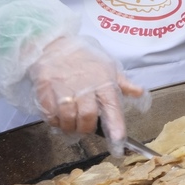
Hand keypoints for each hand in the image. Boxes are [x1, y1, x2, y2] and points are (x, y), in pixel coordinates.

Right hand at [28, 36, 145, 151]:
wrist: (55, 44)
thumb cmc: (85, 56)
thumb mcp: (108, 66)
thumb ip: (122, 83)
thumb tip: (139, 92)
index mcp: (104, 81)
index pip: (112, 106)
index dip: (116, 125)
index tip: (119, 140)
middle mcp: (85, 86)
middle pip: (88, 116)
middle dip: (87, 129)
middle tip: (86, 129)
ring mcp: (63, 87)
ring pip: (68, 118)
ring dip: (70, 127)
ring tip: (71, 125)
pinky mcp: (45, 89)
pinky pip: (50, 113)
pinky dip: (54, 121)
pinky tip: (58, 118)